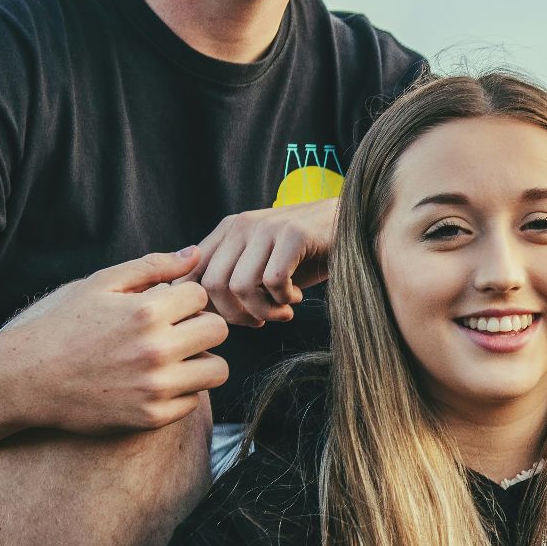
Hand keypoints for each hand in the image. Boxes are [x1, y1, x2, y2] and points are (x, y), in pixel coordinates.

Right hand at [1, 248, 229, 433]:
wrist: (25, 380)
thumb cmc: (62, 326)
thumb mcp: (100, 285)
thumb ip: (152, 266)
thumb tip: (195, 253)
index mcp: (146, 312)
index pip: (201, 295)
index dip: (183, 298)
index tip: (163, 308)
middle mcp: (155, 350)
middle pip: (218, 330)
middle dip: (200, 326)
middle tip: (175, 331)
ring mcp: (155, 387)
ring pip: (217, 369)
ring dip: (200, 361)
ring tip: (173, 358)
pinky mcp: (151, 417)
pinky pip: (193, 401)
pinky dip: (181, 391)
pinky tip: (154, 382)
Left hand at [187, 198, 339, 327]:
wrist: (354, 227)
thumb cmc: (306, 256)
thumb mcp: (261, 265)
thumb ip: (230, 278)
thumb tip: (198, 312)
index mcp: (228, 230)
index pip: (192, 274)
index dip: (207, 307)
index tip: (235, 318)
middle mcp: (242, 224)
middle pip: (212, 285)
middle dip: (235, 315)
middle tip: (260, 321)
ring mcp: (267, 227)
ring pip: (241, 286)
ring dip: (263, 310)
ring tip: (282, 312)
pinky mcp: (294, 233)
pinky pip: (273, 281)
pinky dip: (284, 299)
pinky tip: (296, 297)